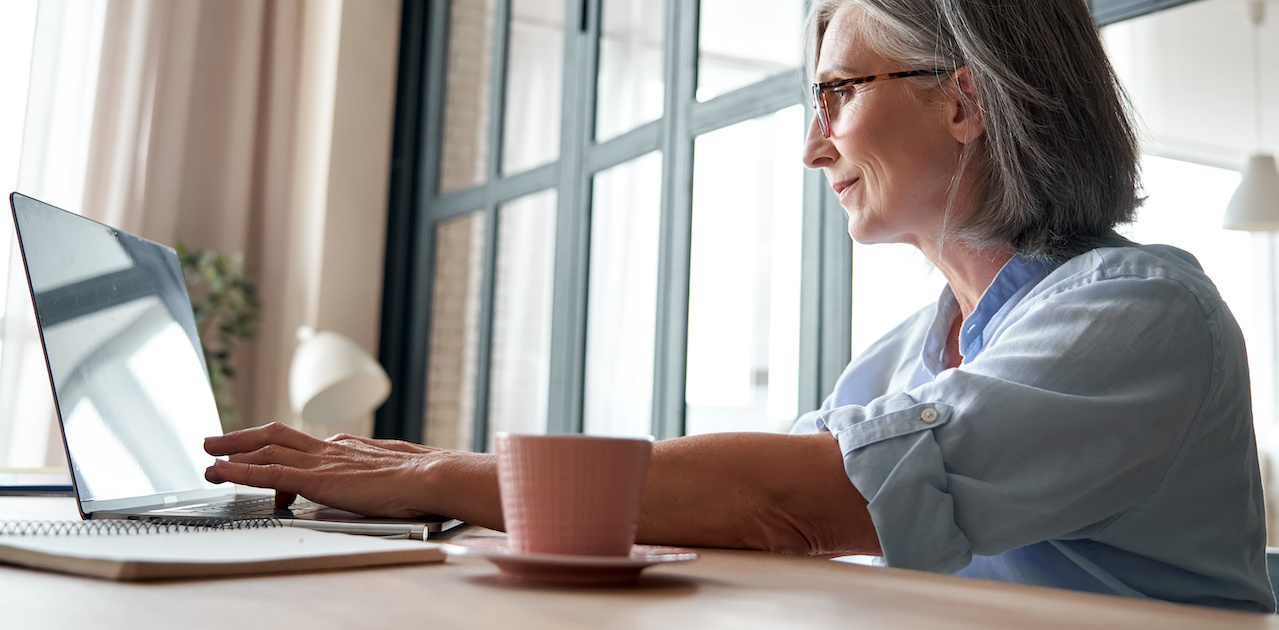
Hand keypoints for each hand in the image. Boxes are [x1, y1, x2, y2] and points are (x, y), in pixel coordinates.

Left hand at [204, 422, 457, 518]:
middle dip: (243, 438)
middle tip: (217, 440)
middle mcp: (331, 449)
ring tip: (208, 456)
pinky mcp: (316, 480)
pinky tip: (220, 471)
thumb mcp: (397, 474)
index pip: (304, 446)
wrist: (431, 476)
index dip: (277, 448)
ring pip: (266, 451)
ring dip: (233, 453)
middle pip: (277, 437)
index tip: (261, 452)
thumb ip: (379, 477)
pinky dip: (240, 472)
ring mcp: (321, 462)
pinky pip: (268, 474)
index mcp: (349, 448)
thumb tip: (382, 485)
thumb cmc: (423, 480)